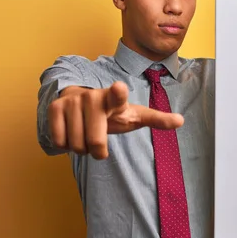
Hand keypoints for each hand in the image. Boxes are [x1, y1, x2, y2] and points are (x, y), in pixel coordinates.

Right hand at [48, 82, 183, 158]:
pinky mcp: (55, 108)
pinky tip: (71, 131)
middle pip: (95, 142)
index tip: (119, 88)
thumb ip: (156, 119)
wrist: (79, 101)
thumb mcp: (133, 115)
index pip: (118, 96)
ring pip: (77, 145)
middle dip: (97, 149)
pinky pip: (60, 141)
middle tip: (99, 140)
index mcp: (115, 99)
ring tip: (85, 134)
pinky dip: (66, 144)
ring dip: (81, 148)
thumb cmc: (111, 112)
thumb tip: (181, 121)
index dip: (118, 93)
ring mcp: (72, 101)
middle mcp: (92, 97)